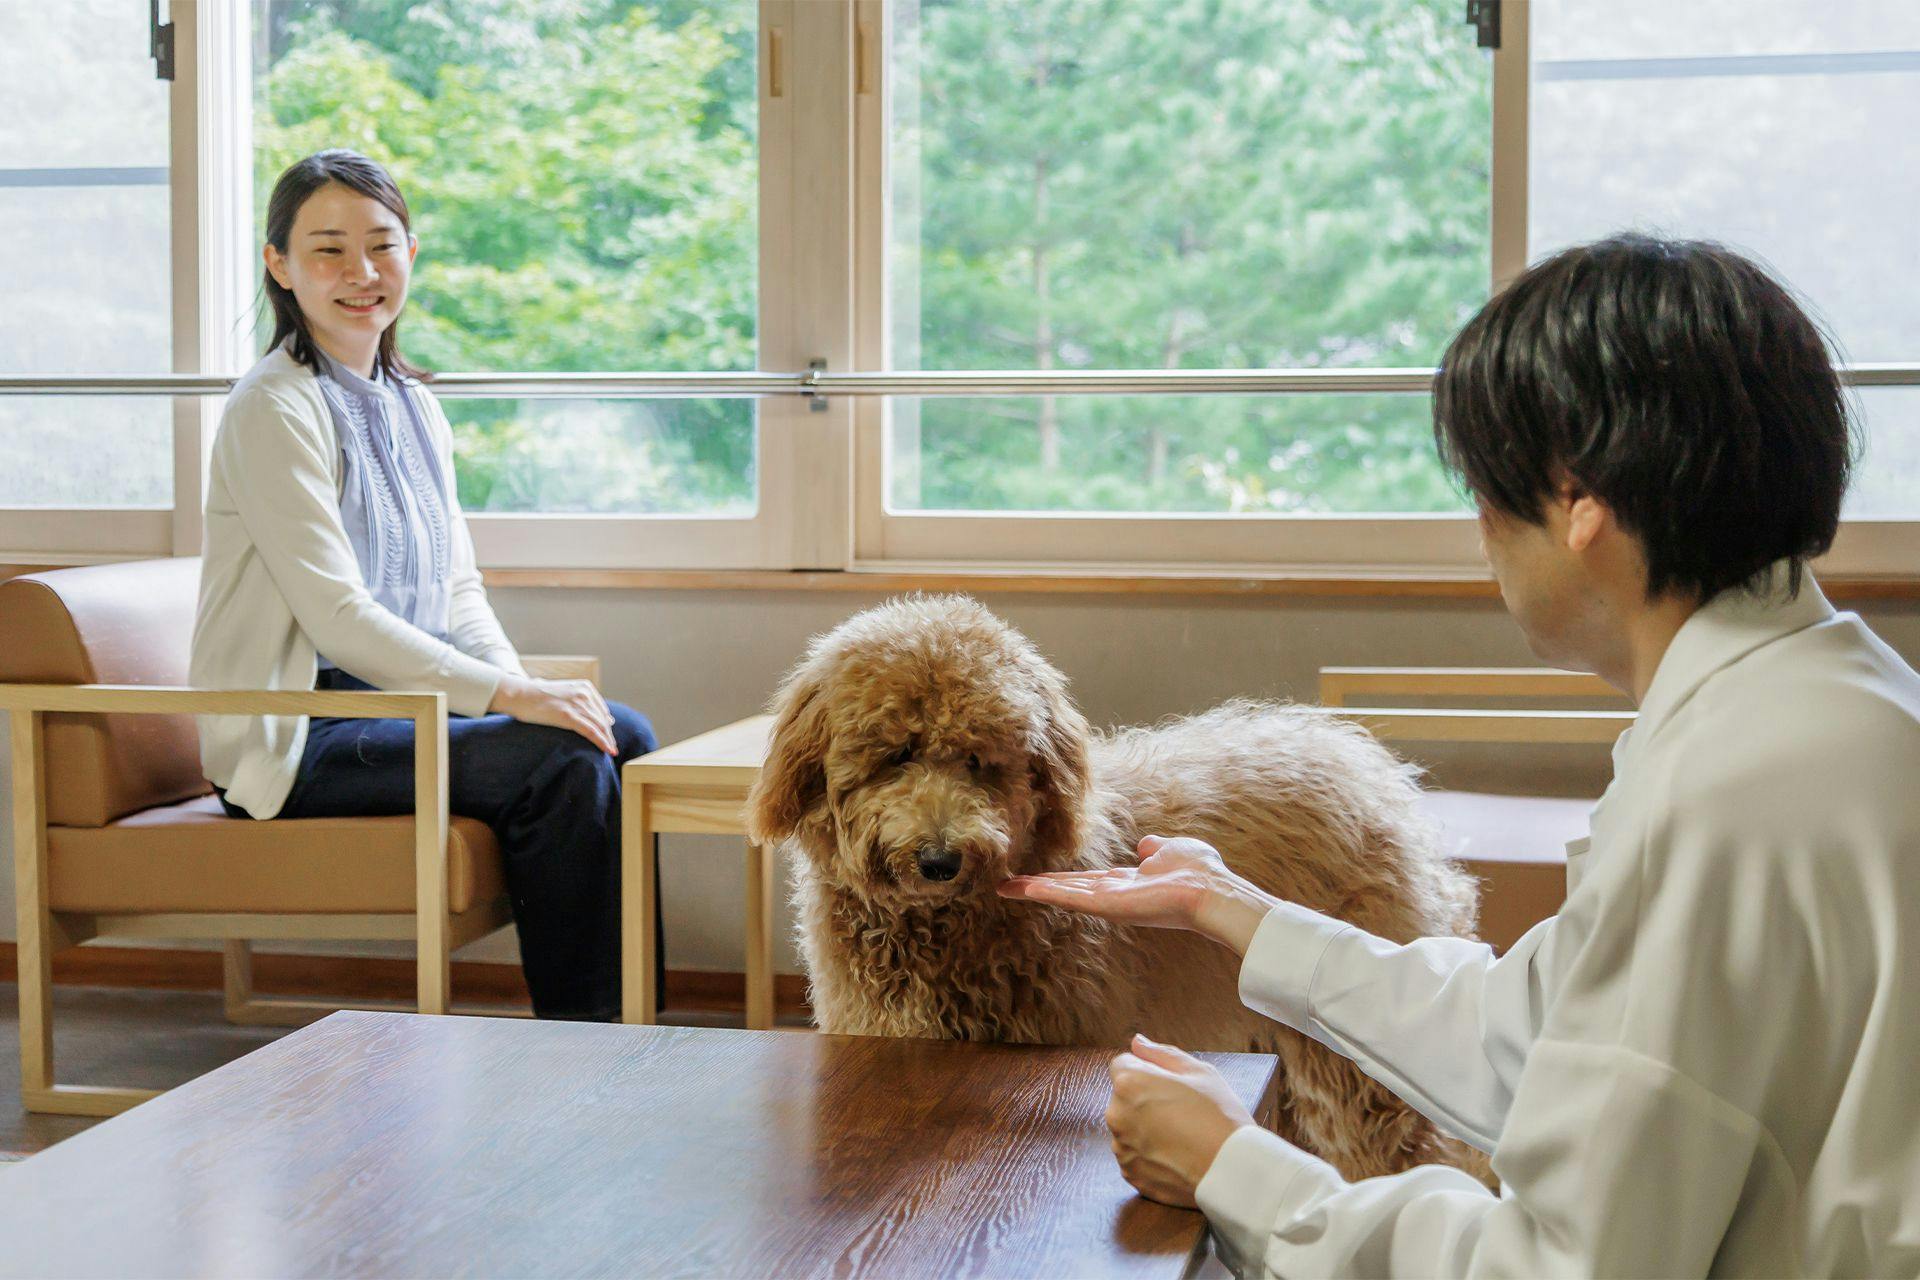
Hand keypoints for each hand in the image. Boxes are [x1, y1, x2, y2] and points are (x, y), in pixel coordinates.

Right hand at [488, 674, 616, 753]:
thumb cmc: (537, 696)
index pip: (601, 709)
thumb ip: (578, 701)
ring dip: (608, 740)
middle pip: (602, 718)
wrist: (519, 694)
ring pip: (599, 726)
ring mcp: (577, 704)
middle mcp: (584, 694)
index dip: (606, 724)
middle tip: (613, 747)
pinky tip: (608, 750)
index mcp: (584, 687)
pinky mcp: (568, 716)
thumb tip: (589, 712)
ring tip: (612, 751)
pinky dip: (601, 742)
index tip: (609, 735)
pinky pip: (591, 731)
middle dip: (608, 734)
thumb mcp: (562, 693)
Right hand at [997, 835, 1275, 953]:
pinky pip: (1072, 898)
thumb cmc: (1199, 873)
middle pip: (1067, 890)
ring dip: (1033, 891)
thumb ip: (1156, 848)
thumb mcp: (1173, 851)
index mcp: (1127, 883)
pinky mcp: (1108, 905)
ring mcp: (1109, 903)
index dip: (1062, 879)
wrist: (1212, 892)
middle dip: (1036, 888)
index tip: (1037, 878)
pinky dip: (1046, 893)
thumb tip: (1145, 845)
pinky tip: (1023, 889)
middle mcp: (1114, 895)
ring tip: (1004, 888)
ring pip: (1064, 895)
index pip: (1087, 881)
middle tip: (1006, 886)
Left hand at [1106, 1034, 1256, 1207]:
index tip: (1170, 1085)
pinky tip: (1177, 1156)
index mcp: (1130, 1083)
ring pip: (1128, 1128)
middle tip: (1181, 1111)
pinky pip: (1134, 1155)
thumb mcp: (1199, 1072)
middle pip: (1124, 1097)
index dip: (1148, 1070)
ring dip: (1145, 1128)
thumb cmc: (1220, 1117)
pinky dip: (1149, 1155)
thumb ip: (1161, 1054)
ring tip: (1181, 1136)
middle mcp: (1117, 1115)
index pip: (1123, 1064)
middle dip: (1144, 1099)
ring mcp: (1122, 1148)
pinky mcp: (1130, 1174)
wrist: (1233, 1171)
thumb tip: (1137, 1043)